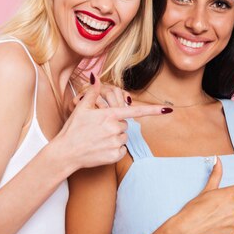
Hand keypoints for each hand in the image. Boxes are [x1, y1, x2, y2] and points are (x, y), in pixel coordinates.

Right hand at [51, 79, 169, 172]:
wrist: (65, 153)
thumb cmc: (73, 130)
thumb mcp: (81, 109)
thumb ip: (92, 93)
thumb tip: (96, 77)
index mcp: (109, 115)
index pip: (135, 111)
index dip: (153, 110)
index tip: (167, 109)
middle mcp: (114, 128)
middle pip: (125, 124)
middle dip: (116, 125)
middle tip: (99, 129)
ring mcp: (115, 143)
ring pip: (124, 137)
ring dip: (115, 137)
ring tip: (98, 139)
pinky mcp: (114, 156)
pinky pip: (122, 150)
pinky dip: (115, 150)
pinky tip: (101, 149)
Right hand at [172, 157, 233, 233]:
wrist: (186, 230)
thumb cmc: (194, 208)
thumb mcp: (205, 190)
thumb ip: (216, 174)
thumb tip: (217, 158)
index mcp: (231, 193)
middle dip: (229, 204)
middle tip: (213, 208)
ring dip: (227, 216)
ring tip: (212, 218)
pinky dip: (226, 226)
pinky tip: (215, 227)